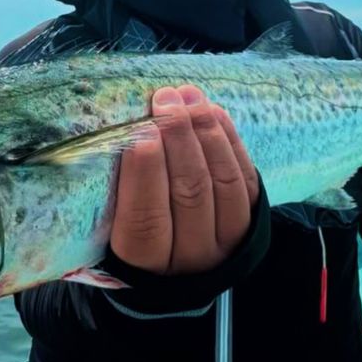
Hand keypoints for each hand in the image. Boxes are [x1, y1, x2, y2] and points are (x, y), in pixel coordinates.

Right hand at [110, 86, 259, 276]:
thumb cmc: (130, 230)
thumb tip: (124, 130)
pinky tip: (213, 111)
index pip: (145, 220)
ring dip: (206, 132)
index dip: (145, 174)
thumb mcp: (111, 222)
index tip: (141, 132)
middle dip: (179, 140)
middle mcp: (191, 257)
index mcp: (146, 262)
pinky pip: (244, 178)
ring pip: (223, 183)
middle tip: (165, 101)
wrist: (177, 264)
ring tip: (187, 97)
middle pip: (190, 194)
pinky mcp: (250, 222)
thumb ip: (117, 187)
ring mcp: (227, 241)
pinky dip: (230, 140)